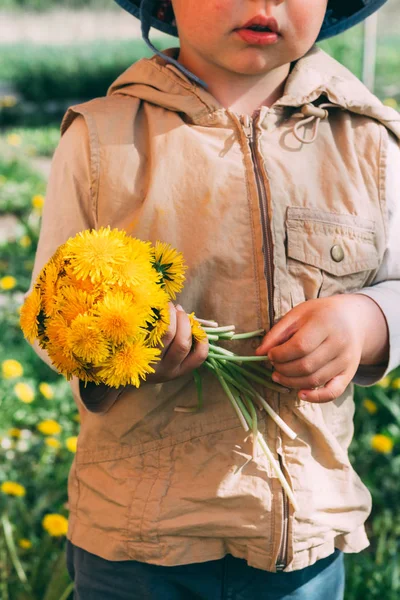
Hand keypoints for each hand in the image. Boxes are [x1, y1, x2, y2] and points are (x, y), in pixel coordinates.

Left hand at [145, 302, 208, 383]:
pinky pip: (150, 331)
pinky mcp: (137, 352)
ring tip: (170, 306)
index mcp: (180, 370)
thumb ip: (182, 340)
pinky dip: (157, 318)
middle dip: (185, 322)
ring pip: (166, 335)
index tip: (197, 325)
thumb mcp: (170, 357)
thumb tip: (185, 313)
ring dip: (172, 316)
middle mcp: (167, 369)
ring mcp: (150, 362)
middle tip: (181, 311)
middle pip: (182, 343)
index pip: (199, 356)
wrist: (124, 371)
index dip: (202, 338)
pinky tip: (158, 311)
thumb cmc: (153, 357)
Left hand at [255, 294, 385, 402]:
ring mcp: (346, 360)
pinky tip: (300, 394)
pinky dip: (315, 398)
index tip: (271, 354)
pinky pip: (333, 392)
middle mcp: (339, 343)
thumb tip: (259, 352)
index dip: (281, 354)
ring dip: (291, 382)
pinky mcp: (349, 374)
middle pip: (306, 366)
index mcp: (326, 323)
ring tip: (279, 376)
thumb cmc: (320, 315)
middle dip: (283, 369)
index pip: (300, 346)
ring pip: (315, 380)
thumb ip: (277, 332)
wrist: (353, 319)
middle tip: (274, 366)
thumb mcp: (298, 314)